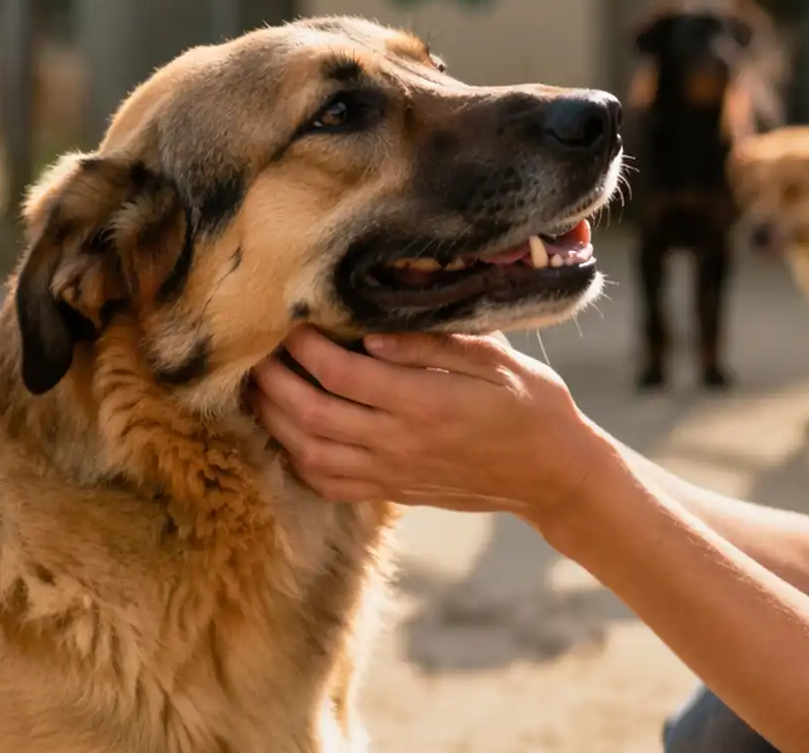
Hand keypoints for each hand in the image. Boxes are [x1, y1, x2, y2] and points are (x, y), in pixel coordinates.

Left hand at [249, 328, 615, 523]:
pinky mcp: (392, 492)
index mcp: (426, 404)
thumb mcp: (498, 360)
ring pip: (309, 452)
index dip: (306, 346)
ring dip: (274, 420)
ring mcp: (392, 473)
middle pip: (311, 415)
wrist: (553, 473)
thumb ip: (435, 345)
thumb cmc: (532, 404)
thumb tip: (373, 334)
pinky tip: (287, 433)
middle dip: (273, 380)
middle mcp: (400, 443)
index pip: (342, 374)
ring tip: (257, 387)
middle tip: (255, 350)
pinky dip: (297, 460)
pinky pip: (328, 484)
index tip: (291, 318)